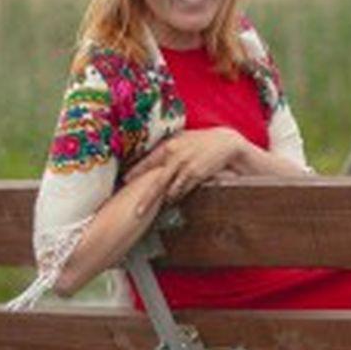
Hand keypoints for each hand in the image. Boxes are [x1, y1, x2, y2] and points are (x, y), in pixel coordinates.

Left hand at [125, 127, 251, 201]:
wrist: (225, 143)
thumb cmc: (201, 140)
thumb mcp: (182, 138)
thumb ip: (166, 147)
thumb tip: (149, 157)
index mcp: (169, 145)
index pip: (148, 162)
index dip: (136, 173)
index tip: (125, 182)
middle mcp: (176, 156)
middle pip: (157, 182)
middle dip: (146, 199)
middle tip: (136, 211)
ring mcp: (187, 168)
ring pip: (170, 191)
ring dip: (162, 201)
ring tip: (151, 210)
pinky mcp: (197, 176)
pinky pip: (183, 192)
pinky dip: (176, 197)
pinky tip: (171, 202)